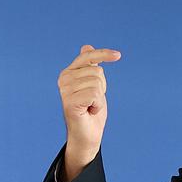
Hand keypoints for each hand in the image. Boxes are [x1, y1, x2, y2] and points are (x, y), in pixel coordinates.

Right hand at [58, 45, 121, 180]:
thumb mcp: (94, 85)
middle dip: (102, 88)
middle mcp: (64, 79)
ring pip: (97, 83)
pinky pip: (95, 94)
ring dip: (100, 98)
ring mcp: (65, 90)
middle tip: (92, 102)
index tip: (118, 56)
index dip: (103, 54)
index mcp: (68, 73)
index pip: (87, 56)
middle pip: (97, 71)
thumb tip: (86, 46)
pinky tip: (90, 111)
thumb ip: (89, 67)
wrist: (87, 136)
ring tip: (90, 107)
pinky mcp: (69, 102)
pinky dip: (98, 105)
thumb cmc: (91, 112)